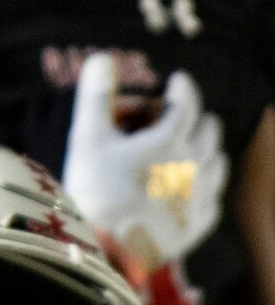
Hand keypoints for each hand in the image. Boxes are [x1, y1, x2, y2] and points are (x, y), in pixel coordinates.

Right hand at [61, 55, 226, 272]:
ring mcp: (199, 196)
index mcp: (170, 141)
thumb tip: (101, 57)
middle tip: (183, 115)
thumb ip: (96, 95)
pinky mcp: (198, 223)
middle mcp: (193, 165)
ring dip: (207, 150)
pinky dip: (206, 186)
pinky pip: (213, 199)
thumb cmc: (96, 188)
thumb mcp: (88, 136)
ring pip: (217, 163)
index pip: (186, 103)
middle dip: (197, 118)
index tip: (179, 79)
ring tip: (193, 148)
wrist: (110, 247)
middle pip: (208, 131)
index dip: (183, 87)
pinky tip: (193, 188)